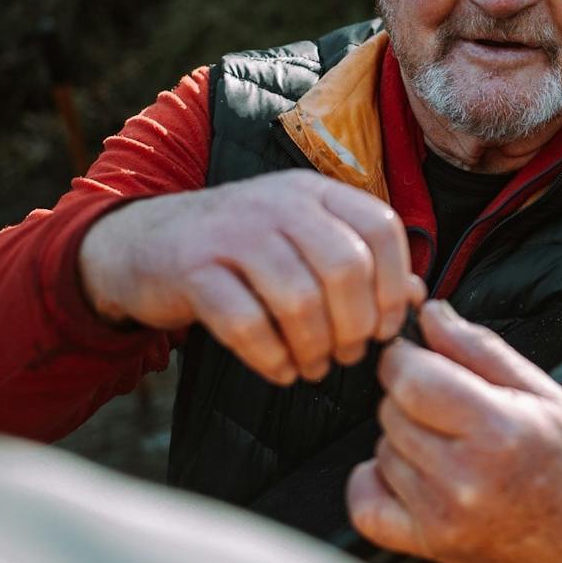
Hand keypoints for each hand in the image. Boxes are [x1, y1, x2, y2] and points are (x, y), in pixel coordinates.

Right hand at [78, 170, 425, 385]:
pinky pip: (246, 323)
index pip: (381, 227)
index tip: (385, 326)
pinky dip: (272, 358)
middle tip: (348, 355)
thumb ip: (361, 260)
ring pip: (298, 299)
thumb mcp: (303, 239)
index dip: (393, 284)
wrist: (144, 244)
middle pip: (344, 267)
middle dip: (355, 325)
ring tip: (314, 367)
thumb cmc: (241, 250)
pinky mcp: (193, 269)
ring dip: (315, 348)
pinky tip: (279, 370)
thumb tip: (416, 296)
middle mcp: (278, 202)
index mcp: (315, 191)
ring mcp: (233, 232)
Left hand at [347, 301, 561, 562]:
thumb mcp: (544, 392)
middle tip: (448, 405)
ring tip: (447, 443)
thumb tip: (430, 313)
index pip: (410, 378)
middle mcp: (466, 478)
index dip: (404, 358)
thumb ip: (480, 348)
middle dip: (409, 396)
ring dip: (402, 439)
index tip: (417, 356)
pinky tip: (408, 474)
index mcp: (498, 429)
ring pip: (382, 451)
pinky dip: (375, 484)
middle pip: (391, 412)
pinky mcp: (432, 547)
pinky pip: (367, 508)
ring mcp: (444, 518)